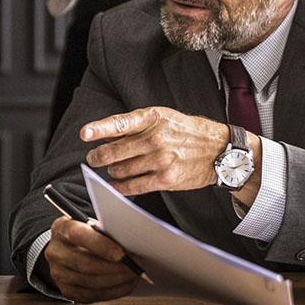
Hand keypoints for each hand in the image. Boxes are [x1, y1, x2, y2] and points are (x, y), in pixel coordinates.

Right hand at [43, 217, 138, 302]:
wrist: (66, 249)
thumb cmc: (84, 235)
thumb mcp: (91, 225)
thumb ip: (105, 232)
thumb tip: (129, 246)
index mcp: (62, 229)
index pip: (78, 235)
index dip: (101, 245)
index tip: (122, 254)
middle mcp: (56, 252)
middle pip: (86, 264)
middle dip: (116, 268)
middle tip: (135, 267)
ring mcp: (59, 273)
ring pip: (91, 282)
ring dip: (117, 281)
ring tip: (133, 275)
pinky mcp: (67, 290)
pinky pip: (93, 295)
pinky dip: (113, 292)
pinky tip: (124, 284)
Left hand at [82, 107, 228, 195]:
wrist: (219, 150)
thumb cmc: (186, 131)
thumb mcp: (162, 117)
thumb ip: (134, 125)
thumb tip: (104, 134)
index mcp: (152, 118)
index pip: (120, 123)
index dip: (99, 129)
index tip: (85, 134)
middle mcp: (155, 139)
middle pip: (113, 152)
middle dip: (97, 157)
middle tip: (93, 159)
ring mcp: (160, 160)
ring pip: (120, 170)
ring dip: (111, 171)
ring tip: (113, 168)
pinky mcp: (166, 179)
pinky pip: (133, 187)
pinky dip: (119, 187)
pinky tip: (115, 185)